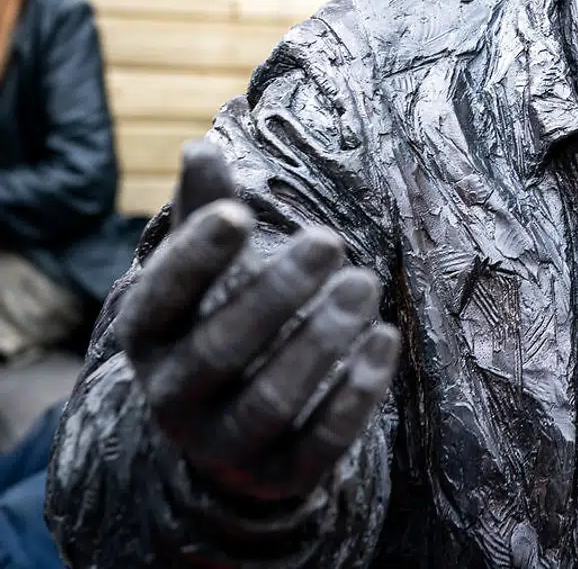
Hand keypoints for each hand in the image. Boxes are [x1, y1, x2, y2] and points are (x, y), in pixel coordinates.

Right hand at [115, 142, 400, 502]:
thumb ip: (206, 212)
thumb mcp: (210, 272)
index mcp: (149, 341)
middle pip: (220, 349)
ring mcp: (224, 444)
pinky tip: (386, 338)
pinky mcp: (279, 475)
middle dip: (277, 292)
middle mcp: (173, 399)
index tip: (240, 213)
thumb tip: (200, 146)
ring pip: (270, 400)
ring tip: (365, 282)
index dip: (195, 259)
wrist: (235, 435)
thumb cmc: (223, 322)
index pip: (160, 300)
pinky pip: (318, 442)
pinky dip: (355, 393)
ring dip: (321, 339)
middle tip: (331, 240)